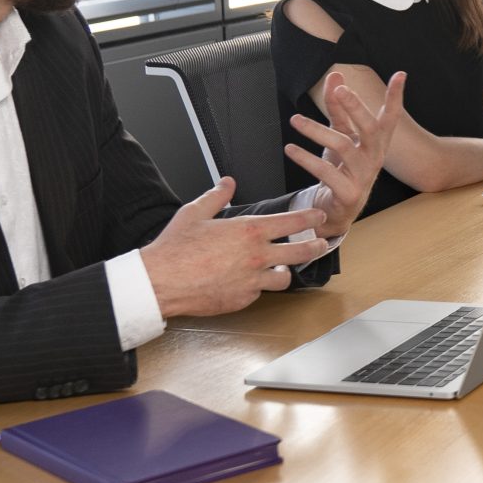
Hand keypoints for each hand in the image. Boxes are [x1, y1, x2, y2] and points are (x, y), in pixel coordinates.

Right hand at [140, 178, 333, 318]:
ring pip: (284, 278)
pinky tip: (249, 282)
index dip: (310, 218)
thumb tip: (227, 183)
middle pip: (302, 252)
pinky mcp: (242, 299)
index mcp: (249, 231)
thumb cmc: (176, 248)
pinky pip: (258, 292)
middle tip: (321, 244)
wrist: (161, 281)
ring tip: (283, 268)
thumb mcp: (195, 213)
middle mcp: (257, 256)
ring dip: (285, 272)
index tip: (319, 217)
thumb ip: (217, 197)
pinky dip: (257, 287)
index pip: (292, 222)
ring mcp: (252, 280)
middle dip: (317, 247)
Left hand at [288, 70, 405, 241]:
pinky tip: (291, 148)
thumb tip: (335, 77)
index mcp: (376, 142)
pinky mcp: (348, 192)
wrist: (337, 211)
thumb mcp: (339, 136)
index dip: (396, 97)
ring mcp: (364, 175)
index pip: (391, 117)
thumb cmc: (342, 169)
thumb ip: (338, 108)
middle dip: (355, 107)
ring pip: (343, 146)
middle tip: (340, 90)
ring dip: (316, 130)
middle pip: (370, 128)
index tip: (401, 75)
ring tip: (295, 120)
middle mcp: (374, 157)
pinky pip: (326, 172)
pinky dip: (306, 159)